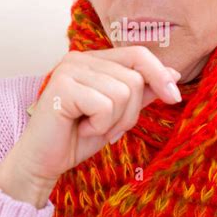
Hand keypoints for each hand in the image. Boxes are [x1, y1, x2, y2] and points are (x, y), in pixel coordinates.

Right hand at [0, 46, 180, 205]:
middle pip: (135, 79)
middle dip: (130, 113)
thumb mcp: (118, 115)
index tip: (174, 97)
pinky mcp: (62, 86)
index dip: (160, 74)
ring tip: (90, 127)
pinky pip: (105, 105)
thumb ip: (141, 93)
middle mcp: (81, 58)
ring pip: (124, 93)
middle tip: (106, 127)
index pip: (138, 54)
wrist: (42, 161)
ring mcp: (70, 69)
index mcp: (94, 60)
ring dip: (113, 121)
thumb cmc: (76, 137)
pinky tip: (79, 128)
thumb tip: (173, 74)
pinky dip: (99, 126)